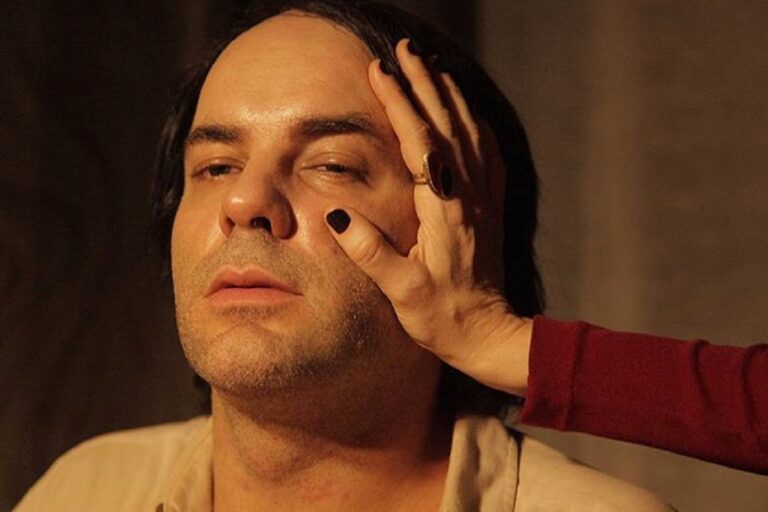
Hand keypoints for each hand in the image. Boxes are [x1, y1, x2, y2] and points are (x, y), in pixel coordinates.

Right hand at [325, 40, 531, 395]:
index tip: (381, 71)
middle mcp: (468, 196)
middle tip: (405, 50)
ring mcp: (483, 200)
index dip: (400, 103)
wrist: (490, 334)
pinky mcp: (490, 209)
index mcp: (445, 210)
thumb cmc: (443, 316)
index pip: (420, 141)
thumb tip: (335, 213)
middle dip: (425, 83)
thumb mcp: (402, 291)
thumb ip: (370, 252)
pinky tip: (468, 115)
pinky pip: (486, 154)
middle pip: (447, 125)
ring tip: (432, 67)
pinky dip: (475, 125)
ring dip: (449, 96)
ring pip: (470, 132)